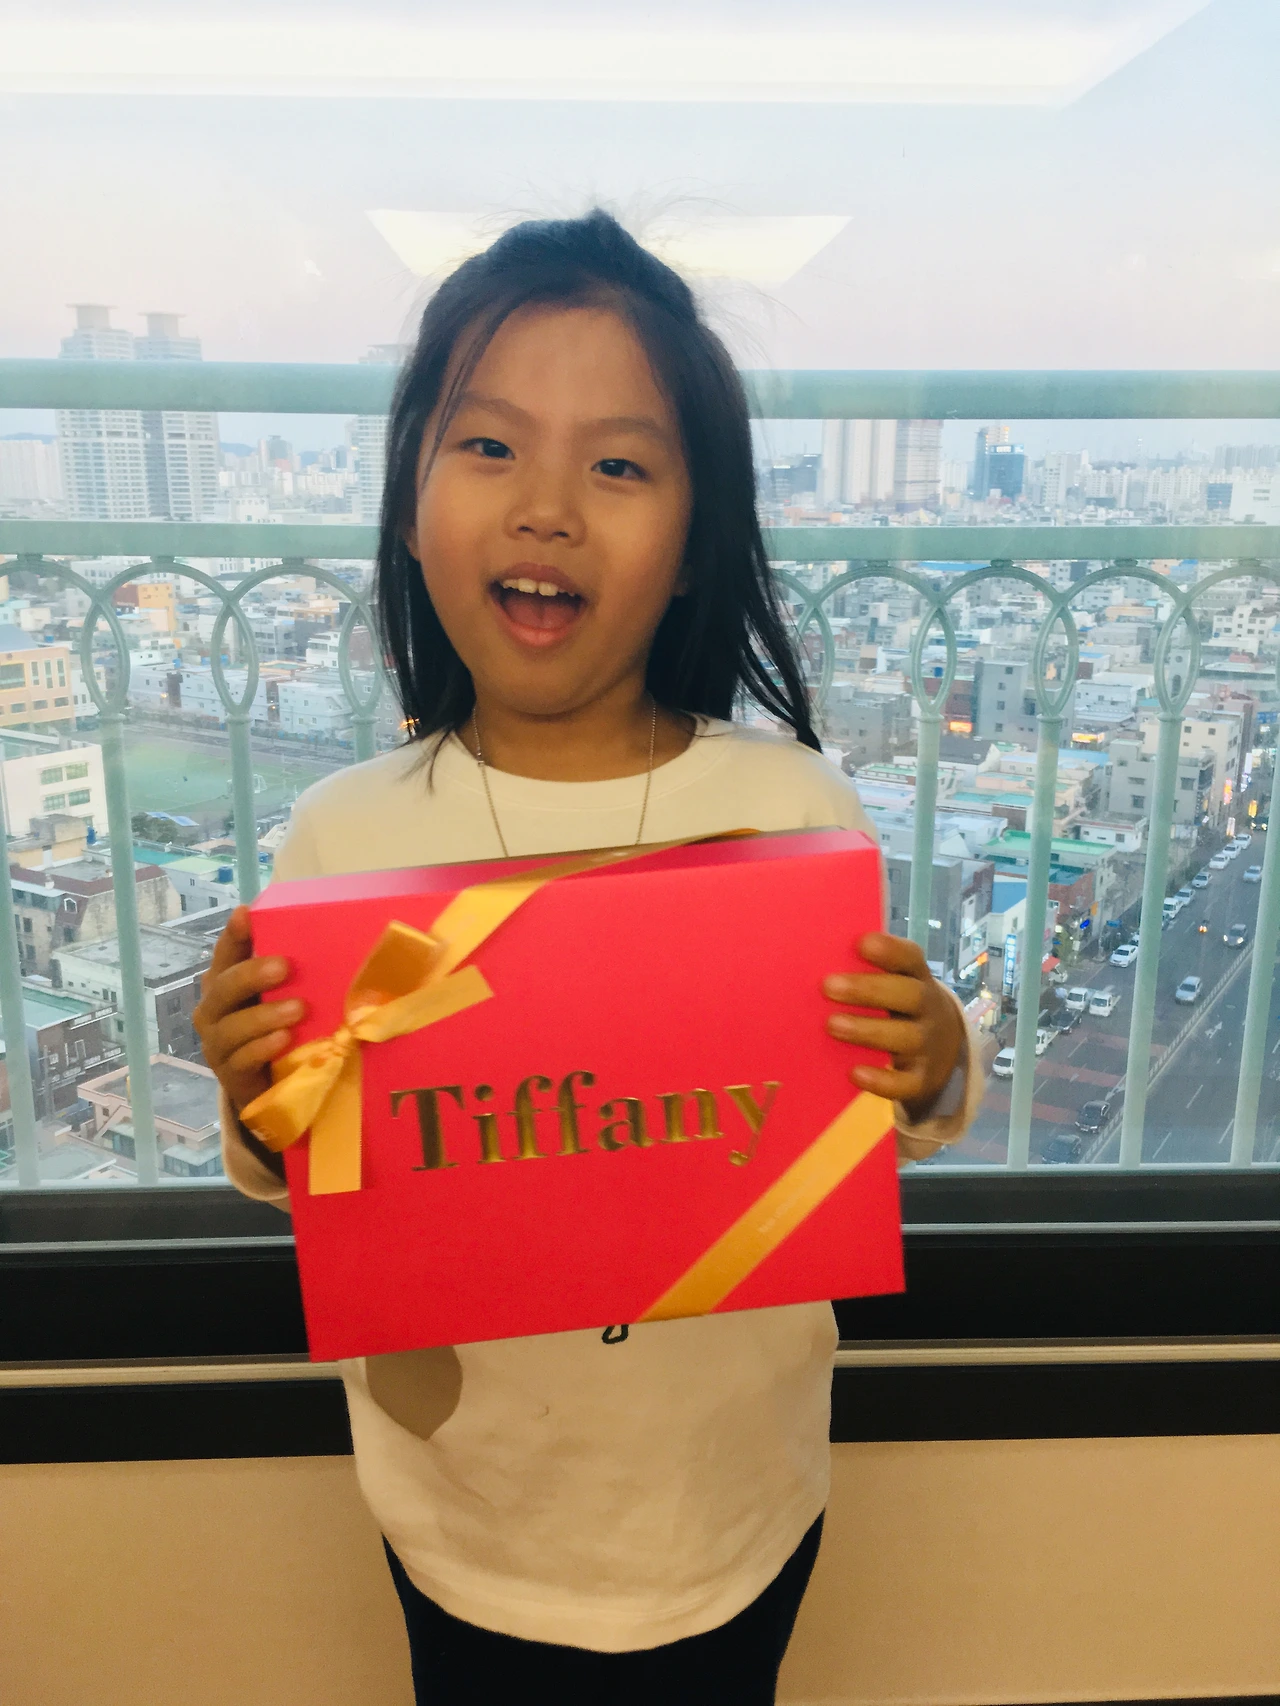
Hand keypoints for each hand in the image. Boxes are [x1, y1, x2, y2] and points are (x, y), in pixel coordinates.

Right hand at [193, 905, 306, 1116]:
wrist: (271, 1087)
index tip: (246, 914)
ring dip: (264, 1016)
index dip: (234, 934)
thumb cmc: (281, 1029)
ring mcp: (218, 1044)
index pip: (226, 953)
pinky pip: (241, 1059)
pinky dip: (262, 1048)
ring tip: (298, 1009)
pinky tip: (284, 1040)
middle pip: (222, 987)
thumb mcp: (286, 998)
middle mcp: (215, 1010)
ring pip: (231, 1027)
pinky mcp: (230, 1075)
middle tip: (283, 966)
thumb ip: (296, 975)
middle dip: (251, 975)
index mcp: (227, 983)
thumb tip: (340, 937)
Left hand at [822, 933, 964, 1122]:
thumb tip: (811, 955)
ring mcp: (927, 1045)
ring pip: (906, 1037)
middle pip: (909, 995)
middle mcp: (928, 1008)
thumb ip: (864, 971)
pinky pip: (906, 1083)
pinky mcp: (922, 1079)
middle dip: (868, 990)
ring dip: (868, 1030)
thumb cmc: (899, 1006)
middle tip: (828, 986)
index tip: (862, 943)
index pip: (910, 958)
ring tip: (832, 1025)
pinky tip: (854, 1073)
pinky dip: (881, 1080)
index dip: (890, 951)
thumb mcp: (894, 983)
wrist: (941, 1050)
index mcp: (917, 977)